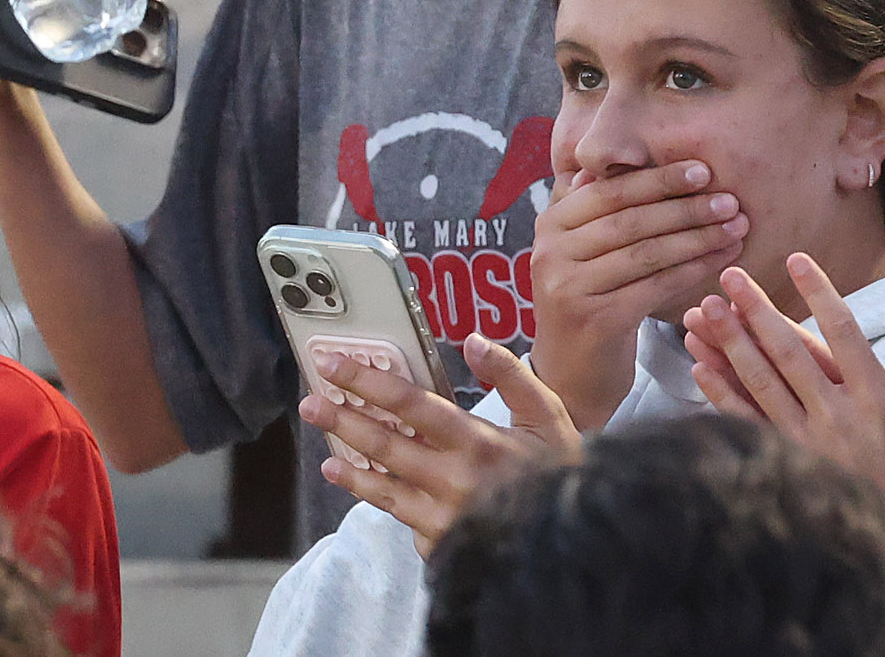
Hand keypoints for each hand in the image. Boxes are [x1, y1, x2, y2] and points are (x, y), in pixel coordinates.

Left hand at [300, 333, 581, 556]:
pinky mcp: (440, 543)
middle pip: (385, 444)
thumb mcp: (549, 415)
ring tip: (324, 456)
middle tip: (310, 401)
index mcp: (479, 440)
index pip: (412, 405)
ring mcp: (442, 515)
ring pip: (382, 487)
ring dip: (349, 467)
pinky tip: (356, 484)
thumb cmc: (562, 470)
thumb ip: (512, 376)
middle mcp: (454, 478)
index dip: (369, 382)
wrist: (574, 536)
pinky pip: (402, 517)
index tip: (337, 364)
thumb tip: (472, 341)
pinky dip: (376, 498)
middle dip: (343, 420)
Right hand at [527, 160, 748, 430]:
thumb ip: (601, 208)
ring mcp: (568, 287)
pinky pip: (655, 286)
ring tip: (736, 227)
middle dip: (686, 208)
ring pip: (646, 253)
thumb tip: (629, 155)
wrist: (569, 374)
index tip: (703, 170)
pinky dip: (692, 270)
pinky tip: (721, 260)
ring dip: (697, 238)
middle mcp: (551, 252)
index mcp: (551, 223)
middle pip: (631, 220)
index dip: (658, 179)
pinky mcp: (593, 319)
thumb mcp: (585, 250)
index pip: (611, 190)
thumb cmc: (590, 299)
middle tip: (730, 201)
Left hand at [683, 255, 884, 625]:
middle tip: (729, 275)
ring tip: (704, 311)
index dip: (819, 292)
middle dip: (756, 309)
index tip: (798, 259)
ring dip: (729, 344)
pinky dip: (721, 394)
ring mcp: (806, 445)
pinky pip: (746, 424)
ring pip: (759, 383)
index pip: (843, 333)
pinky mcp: (787, 467)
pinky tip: (700, 368)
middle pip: (788, 351)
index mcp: (878, 403)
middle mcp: (836, 418)